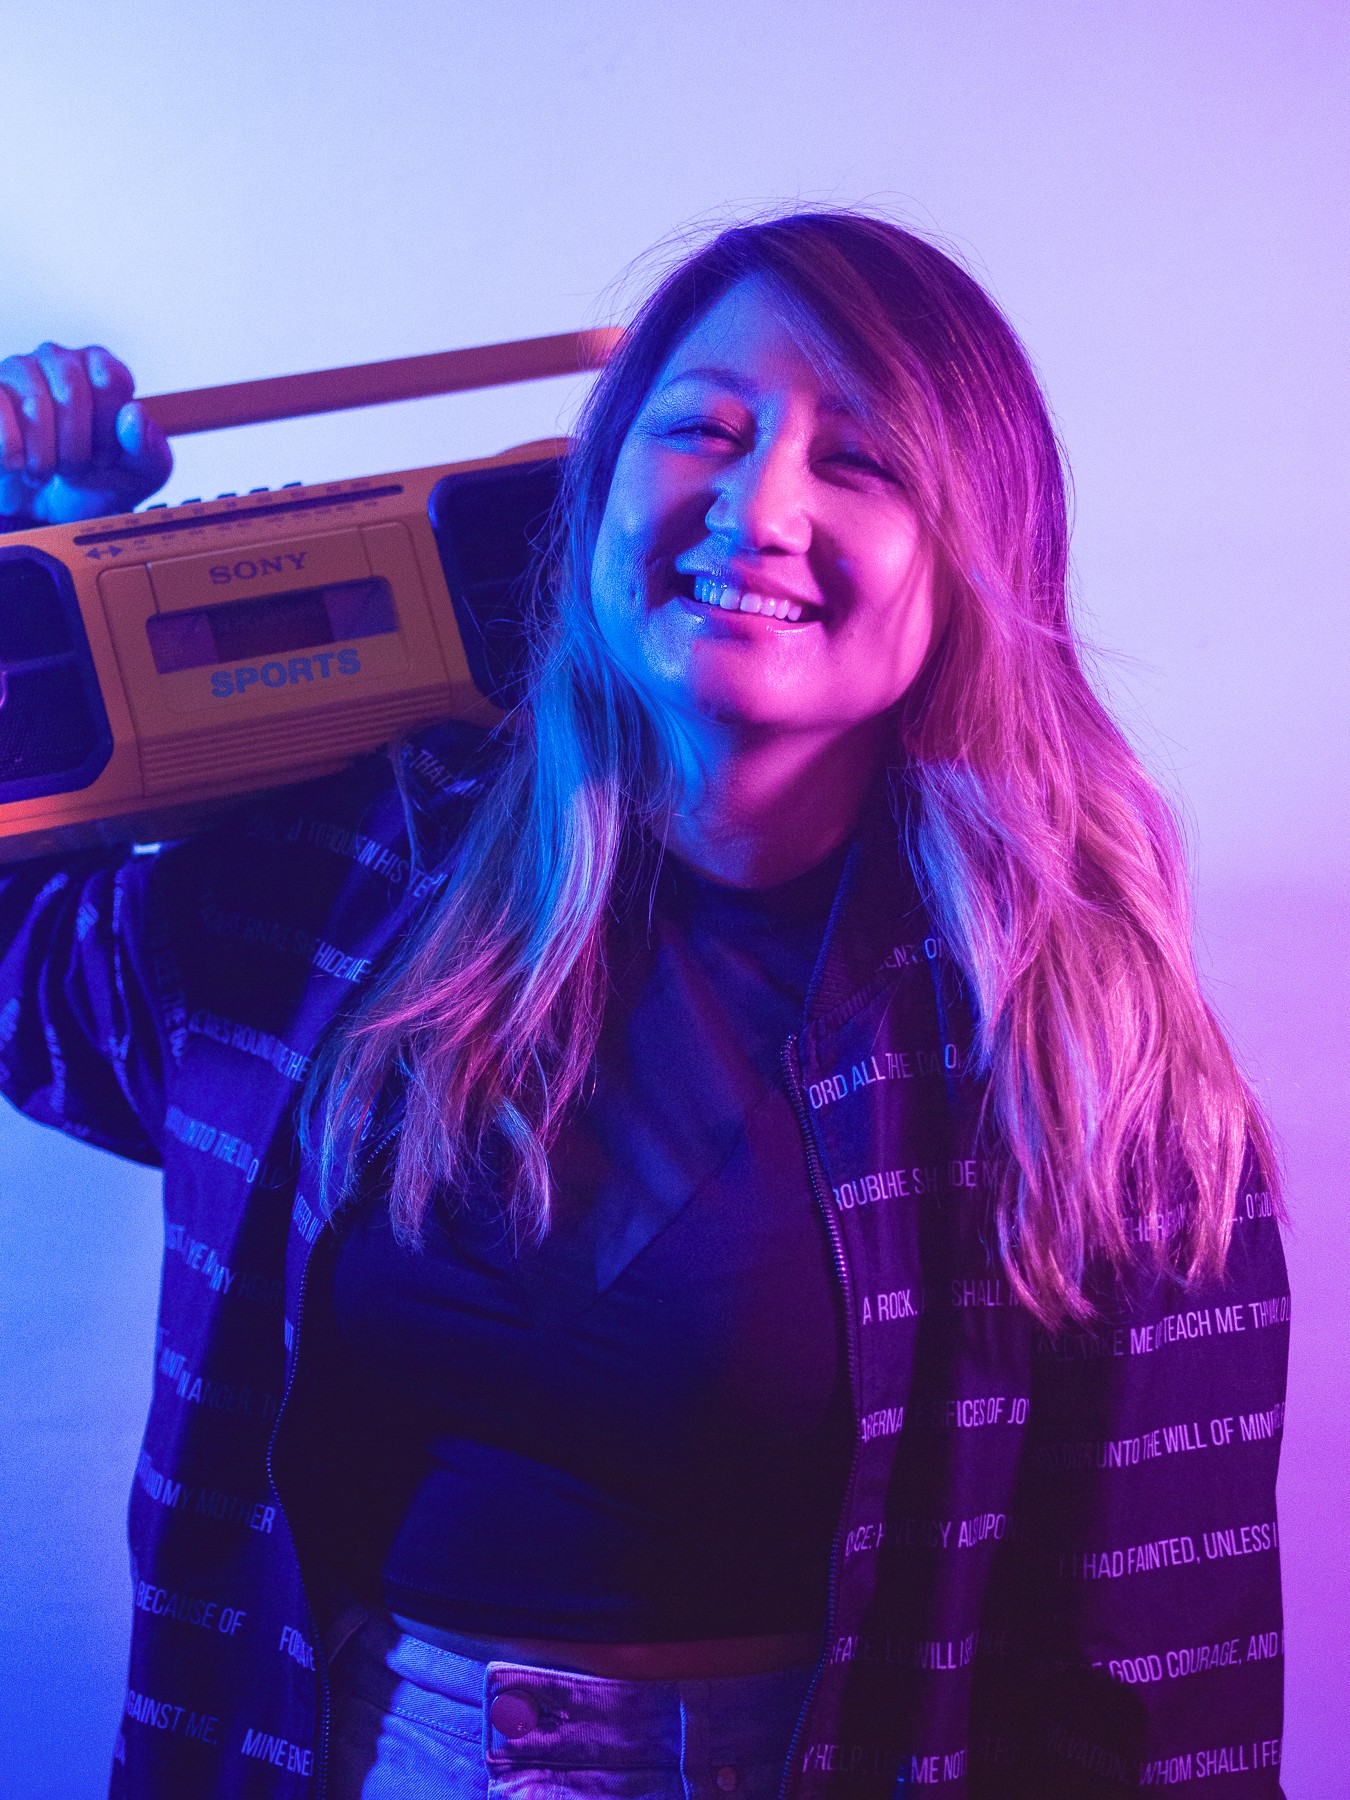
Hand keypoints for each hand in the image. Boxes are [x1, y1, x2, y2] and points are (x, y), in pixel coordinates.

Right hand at [0, 342, 172, 527]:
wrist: (48, 512)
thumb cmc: (95, 483)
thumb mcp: (139, 475)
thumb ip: (150, 449)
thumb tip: (133, 416)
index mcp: (101, 368)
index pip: (111, 379)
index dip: (110, 428)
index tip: (106, 456)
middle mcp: (58, 359)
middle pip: (73, 391)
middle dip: (79, 447)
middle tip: (76, 470)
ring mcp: (18, 371)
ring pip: (35, 406)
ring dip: (47, 456)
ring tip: (49, 471)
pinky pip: (0, 414)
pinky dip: (15, 452)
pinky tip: (20, 465)